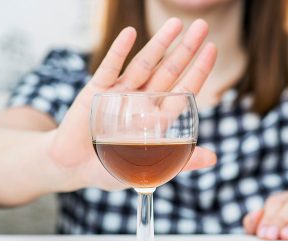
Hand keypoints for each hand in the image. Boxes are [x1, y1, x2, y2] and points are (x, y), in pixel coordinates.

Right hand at [48, 18, 216, 190]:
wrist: (73, 168)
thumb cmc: (112, 169)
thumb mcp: (150, 169)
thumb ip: (181, 161)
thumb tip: (214, 159)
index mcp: (157, 118)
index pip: (183, 90)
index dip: (198, 70)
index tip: (212, 48)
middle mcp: (142, 101)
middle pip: (169, 71)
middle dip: (185, 49)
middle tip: (201, 26)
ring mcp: (120, 93)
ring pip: (144, 65)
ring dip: (159, 44)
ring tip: (175, 24)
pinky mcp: (97, 92)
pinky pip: (109, 69)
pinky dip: (119, 52)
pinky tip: (130, 34)